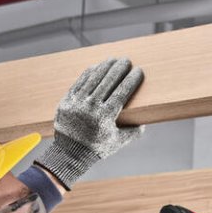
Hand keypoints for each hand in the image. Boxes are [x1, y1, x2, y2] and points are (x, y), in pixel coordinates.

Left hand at [34, 57, 144, 188]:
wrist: (69, 154)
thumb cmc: (96, 148)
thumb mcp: (117, 143)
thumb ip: (132, 133)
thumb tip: (144, 123)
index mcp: (105, 117)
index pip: (122, 92)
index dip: (131, 80)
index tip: (139, 71)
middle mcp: (91, 107)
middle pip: (108, 81)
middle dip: (119, 68)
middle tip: (126, 60)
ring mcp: (77, 102)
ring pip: (93, 79)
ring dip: (104, 67)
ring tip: (113, 59)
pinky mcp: (66, 101)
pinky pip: (79, 82)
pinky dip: (88, 73)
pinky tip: (96, 66)